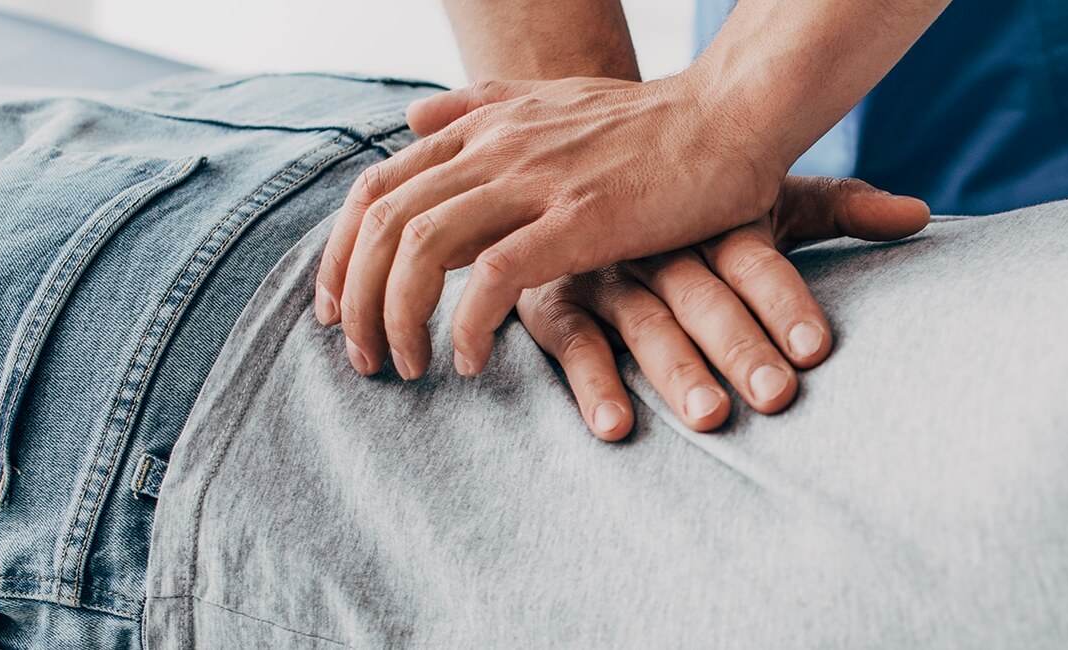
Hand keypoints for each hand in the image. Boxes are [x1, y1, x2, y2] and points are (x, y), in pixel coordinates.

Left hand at [313, 74, 789, 379]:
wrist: (732, 115)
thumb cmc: (652, 120)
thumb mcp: (550, 97)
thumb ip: (477, 107)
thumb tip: (410, 118)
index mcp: (483, 127)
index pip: (376, 189)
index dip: (339, 253)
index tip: (335, 308)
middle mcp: (495, 148)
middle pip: (382, 224)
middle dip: (354, 299)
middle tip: (361, 357)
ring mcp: (536, 181)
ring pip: (421, 249)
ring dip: (397, 318)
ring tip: (407, 367)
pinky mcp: (581, 219)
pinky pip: (493, 277)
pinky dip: (467, 324)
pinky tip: (471, 361)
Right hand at [520, 176, 929, 440]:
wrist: (577, 166)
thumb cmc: (692, 204)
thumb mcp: (763, 200)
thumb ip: (840, 209)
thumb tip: (922, 215)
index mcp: (709, 216)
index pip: (753, 257)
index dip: (784, 299)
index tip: (816, 348)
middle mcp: (657, 240)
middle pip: (702, 294)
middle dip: (739, 345)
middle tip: (776, 396)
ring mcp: (604, 270)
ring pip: (644, 322)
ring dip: (675, 370)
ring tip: (711, 416)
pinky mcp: (553, 302)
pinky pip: (572, 343)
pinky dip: (591, 383)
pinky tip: (615, 425)